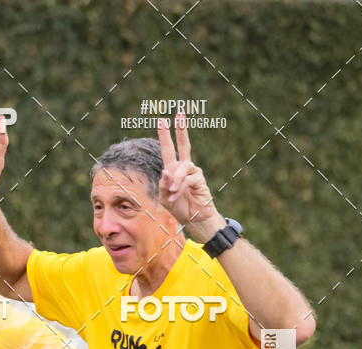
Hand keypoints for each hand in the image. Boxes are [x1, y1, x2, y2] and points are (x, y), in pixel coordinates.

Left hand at [158, 116, 224, 243]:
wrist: (195, 220)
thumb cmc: (180, 208)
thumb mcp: (164, 198)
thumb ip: (163, 185)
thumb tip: (167, 170)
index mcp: (174, 170)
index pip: (169, 150)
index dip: (165, 135)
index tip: (162, 120)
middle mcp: (185, 168)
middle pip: (183, 145)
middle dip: (180, 131)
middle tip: (179, 114)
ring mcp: (193, 172)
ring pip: (182, 168)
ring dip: (175, 181)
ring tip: (170, 194)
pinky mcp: (200, 180)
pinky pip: (187, 180)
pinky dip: (179, 188)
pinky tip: (174, 196)